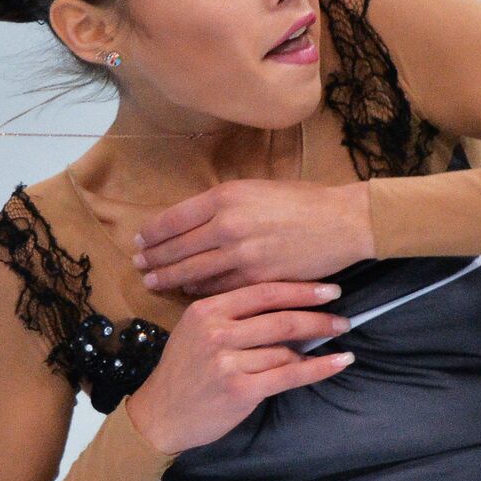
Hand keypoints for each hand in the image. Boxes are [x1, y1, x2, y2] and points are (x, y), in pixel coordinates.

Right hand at [125, 280, 355, 454]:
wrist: (159, 415)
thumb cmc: (184, 371)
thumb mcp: (197, 330)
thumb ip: (234, 315)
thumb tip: (287, 305)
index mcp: (207, 310)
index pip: (264, 292)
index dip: (301, 289)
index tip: (329, 289)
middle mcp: (216, 332)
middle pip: (281, 319)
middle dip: (319, 318)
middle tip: (344, 318)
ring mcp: (227, 362)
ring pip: (285, 349)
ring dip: (314, 348)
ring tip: (334, 345)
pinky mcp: (240, 389)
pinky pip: (289, 375)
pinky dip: (318, 368)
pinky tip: (338, 362)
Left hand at [131, 178, 374, 294]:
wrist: (342, 222)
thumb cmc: (304, 201)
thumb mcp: (256, 188)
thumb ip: (224, 204)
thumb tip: (195, 219)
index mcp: (225, 197)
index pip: (173, 219)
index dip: (151, 233)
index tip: (139, 241)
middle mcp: (227, 225)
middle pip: (176, 248)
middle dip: (153, 259)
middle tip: (138, 266)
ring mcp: (242, 255)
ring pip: (192, 272)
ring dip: (169, 278)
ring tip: (153, 282)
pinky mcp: (257, 279)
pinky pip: (219, 288)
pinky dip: (201, 291)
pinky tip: (190, 293)